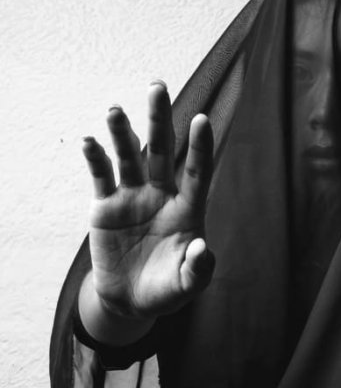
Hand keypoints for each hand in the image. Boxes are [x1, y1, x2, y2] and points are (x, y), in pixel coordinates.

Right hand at [79, 81, 214, 342]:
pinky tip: (89, 141)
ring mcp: (132, 197)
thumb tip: (204, 249)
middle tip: (156, 87)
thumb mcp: (187, 285)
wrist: (131, 301)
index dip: (199, 147)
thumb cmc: (166, 290)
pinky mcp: (106, 206)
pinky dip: (95, 158)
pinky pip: (101, 176)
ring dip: (122, 133)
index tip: (201, 119)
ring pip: (129, 157)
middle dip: (159, 120)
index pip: (197, 173)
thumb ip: (199, 269)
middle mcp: (160, 195)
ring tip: (115, 110)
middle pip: (161, 151)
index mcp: (187, 209)